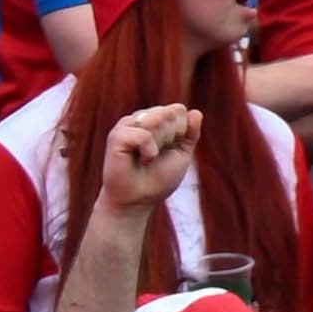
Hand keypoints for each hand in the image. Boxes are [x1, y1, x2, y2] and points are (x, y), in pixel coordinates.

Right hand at [92, 98, 204, 220]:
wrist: (137, 201)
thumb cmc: (157, 180)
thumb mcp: (182, 154)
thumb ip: (190, 133)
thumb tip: (195, 112)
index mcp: (155, 120)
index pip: (178, 110)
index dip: (181, 131)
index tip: (170, 149)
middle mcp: (140, 119)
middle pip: (169, 112)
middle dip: (171, 137)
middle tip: (157, 156)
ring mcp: (127, 126)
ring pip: (157, 118)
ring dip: (160, 143)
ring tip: (148, 158)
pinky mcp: (116, 136)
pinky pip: (144, 134)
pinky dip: (149, 150)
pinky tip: (142, 160)